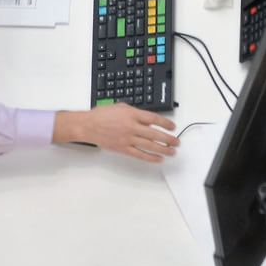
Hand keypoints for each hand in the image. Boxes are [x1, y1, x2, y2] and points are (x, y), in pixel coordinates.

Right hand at [54, 104, 179, 162]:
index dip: (166, 123)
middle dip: (168, 139)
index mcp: (132, 114)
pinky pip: (139, 154)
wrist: (88, 125)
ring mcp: (127, 139)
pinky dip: (150, 157)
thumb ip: (136, 112)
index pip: (154, 119)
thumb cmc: (102, 115)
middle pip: (155, 134)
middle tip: (177, 142)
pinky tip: (158, 158)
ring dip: (163, 149)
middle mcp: (132, 127)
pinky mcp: (123, 148)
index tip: (173, 127)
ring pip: (149, 145)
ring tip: (172, 152)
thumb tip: (149, 118)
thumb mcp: (121, 106)